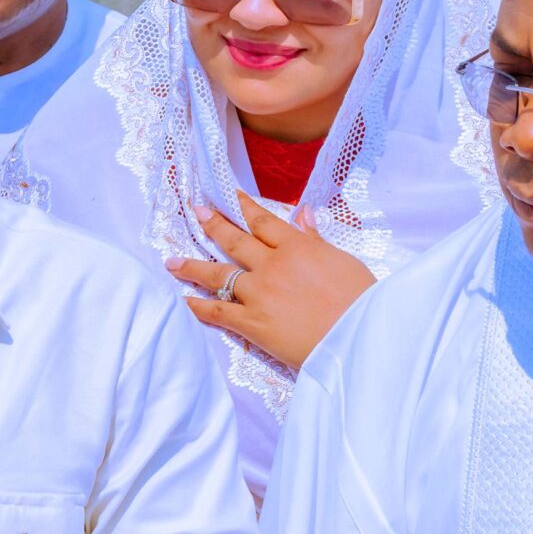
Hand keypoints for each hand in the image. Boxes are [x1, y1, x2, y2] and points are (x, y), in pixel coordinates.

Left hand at [166, 194, 373, 371]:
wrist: (359, 338)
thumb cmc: (361, 301)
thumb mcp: (344, 262)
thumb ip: (317, 239)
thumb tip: (303, 212)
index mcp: (297, 248)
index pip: (263, 221)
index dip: (243, 206)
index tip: (228, 195)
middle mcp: (272, 266)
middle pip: (234, 241)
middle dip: (213, 224)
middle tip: (196, 211)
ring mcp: (259, 294)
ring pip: (218, 275)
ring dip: (192, 267)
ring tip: (171, 262)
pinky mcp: (252, 324)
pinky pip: (218, 312)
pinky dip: (198, 307)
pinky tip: (184, 302)